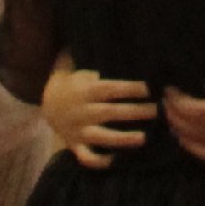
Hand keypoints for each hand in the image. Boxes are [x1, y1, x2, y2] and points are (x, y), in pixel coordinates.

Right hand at [39, 61, 155, 169]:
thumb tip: (119, 44)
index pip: (111, 89)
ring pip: (101, 137)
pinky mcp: (75, 146)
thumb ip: (97, 60)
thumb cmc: (74, 83)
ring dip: (122, 139)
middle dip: (135, 112)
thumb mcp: (80, 68)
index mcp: (86, 91)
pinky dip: (99, 161)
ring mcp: (78, 131)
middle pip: (110, 112)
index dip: (131, 88)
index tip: (151, 88)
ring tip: (143, 138)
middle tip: (158, 111)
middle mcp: (83, 111)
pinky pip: (87, 157)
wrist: (47, 104)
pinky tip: (116, 160)